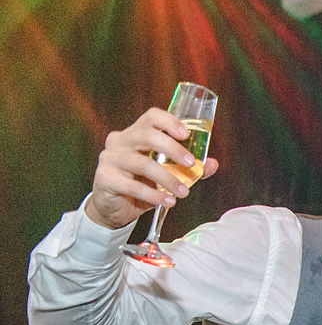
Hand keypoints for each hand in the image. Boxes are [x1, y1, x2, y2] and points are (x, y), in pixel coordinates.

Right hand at [84, 108, 219, 230]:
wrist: (114, 207)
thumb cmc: (141, 184)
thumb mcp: (166, 174)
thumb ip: (189, 168)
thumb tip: (212, 164)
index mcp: (135, 134)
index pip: (151, 117)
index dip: (169, 122)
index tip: (186, 134)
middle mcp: (120, 141)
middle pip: (147, 136)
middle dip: (173, 149)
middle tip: (190, 164)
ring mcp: (110, 159)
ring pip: (142, 163)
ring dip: (168, 179)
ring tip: (184, 192)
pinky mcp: (105, 178)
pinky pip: (133, 186)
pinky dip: (154, 195)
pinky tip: (168, 202)